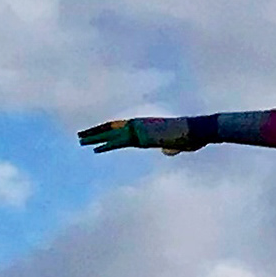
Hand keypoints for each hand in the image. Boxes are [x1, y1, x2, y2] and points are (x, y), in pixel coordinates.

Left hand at [78, 116, 197, 152]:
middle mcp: (139, 124)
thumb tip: (166, 152)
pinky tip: (94, 149)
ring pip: (111, 133)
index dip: (108, 131)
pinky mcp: (140, 136)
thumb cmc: (192, 136)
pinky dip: (105, 145)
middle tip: (80, 135)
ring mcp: (138, 129)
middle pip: (111, 127)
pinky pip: (118, 141)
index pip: (121, 127)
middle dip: (95, 132)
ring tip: (80, 140)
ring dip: (94, 137)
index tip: (96, 134)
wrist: (195, 130)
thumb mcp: (179, 144)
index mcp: (146, 125)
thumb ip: (170, 147)